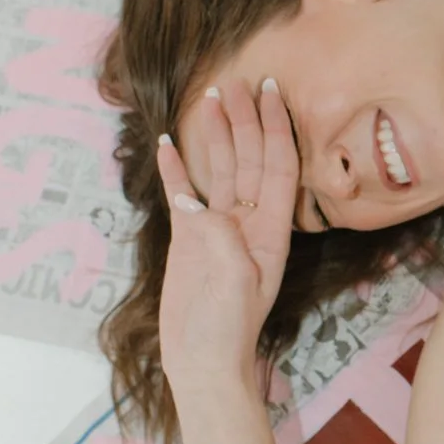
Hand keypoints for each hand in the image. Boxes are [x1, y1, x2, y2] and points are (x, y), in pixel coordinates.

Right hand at [154, 77, 298, 398]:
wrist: (203, 361)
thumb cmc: (226, 327)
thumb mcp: (233, 280)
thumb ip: (217, 237)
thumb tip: (190, 204)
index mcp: (270, 229)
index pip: (277, 165)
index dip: (275, 126)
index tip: (269, 92)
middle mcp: (248, 222)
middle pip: (250, 158)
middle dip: (246, 120)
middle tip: (236, 82)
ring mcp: (218, 228)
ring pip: (219, 169)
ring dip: (215, 134)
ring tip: (209, 98)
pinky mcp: (189, 240)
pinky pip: (183, 194)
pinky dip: (175, 169)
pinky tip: (166, 143)